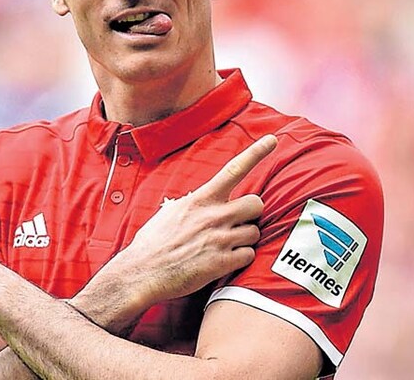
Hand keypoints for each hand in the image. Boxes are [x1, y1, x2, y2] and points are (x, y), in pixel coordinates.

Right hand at [93, 134, 276, 307]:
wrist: (141, 273)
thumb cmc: (153, 243)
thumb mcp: (172, 212)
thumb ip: (195, 203)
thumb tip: (203, 199)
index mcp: (200, 199)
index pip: (233, 169)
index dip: (256, 153)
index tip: (272, 140)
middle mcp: (213, 216)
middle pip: (257, 204)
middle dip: (252, 213)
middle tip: (238, 221)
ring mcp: (220, 239)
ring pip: (255, 231)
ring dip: (245, 238)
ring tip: (225, 245)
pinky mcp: (222, 263)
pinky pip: (249, 255)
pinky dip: (241, 258)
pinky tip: (225, 260)